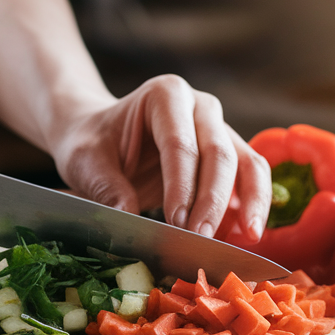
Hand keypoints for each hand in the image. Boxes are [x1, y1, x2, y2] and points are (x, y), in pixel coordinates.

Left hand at [45, 75, 269, 241]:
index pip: (180, 144)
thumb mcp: (83, 161)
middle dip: (213, 201)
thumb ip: (105, 186)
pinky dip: (251, 206)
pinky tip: (246, 235)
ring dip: (250, 203)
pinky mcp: (230, 155)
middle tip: (202, 239)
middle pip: (219, 154)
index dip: (182, 186)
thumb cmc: (92, 144)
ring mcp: (220, 129)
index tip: (177, 222)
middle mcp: (200, 106)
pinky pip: (251, 179)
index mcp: (165, 95)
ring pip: (247, 164)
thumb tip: (128, 216)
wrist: (101, 138)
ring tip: (248, 237)